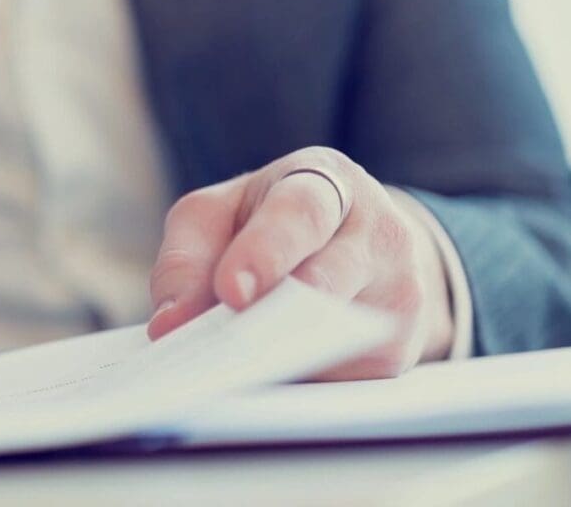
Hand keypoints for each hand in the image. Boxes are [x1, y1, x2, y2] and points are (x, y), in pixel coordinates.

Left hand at [146, 146, 453, 378]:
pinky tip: (262, 388)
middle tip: (224, 348)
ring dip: (283, 359)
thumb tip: (168, 324)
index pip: (300, 212)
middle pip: (331, 276)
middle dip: (276, 313)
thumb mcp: (217, 215)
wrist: (354, 242)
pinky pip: (348, 377)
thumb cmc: (268, 222)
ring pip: (340, 338)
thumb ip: (186, 258)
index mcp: (326, 183)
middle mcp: (378, 232)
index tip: (231, 291)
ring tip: (231, 375)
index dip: (265, 251)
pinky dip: (300, 384)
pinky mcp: (402, 348)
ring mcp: (400, 292)